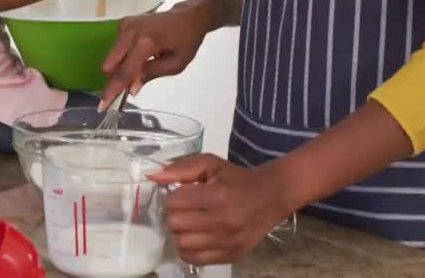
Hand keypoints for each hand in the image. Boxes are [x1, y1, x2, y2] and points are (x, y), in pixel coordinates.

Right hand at [99, 4, 209, 106]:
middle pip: (110, 64)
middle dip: (115, 79)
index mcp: (146, 43)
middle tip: (129, 87)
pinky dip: (123, 57)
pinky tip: (138, 56)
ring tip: (141, 68)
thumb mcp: (175, 64)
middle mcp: (131, 32)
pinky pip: (116, 48)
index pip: (124, 71)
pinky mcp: (123, 23)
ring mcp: (125, 25)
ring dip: (121, 68)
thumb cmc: (186, 40)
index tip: (103, 105)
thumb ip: (150, 75)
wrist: (187, 17)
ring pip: (111, 58)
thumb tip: (131, 88)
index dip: (113, 90)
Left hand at [150, 154, 290, 265]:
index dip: (173, 197)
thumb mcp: (211, 165)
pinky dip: (190, 249)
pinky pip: (195, 259)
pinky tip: (196, 237)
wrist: (272, 196)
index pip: (174, 202)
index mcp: (217, 196)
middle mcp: (223, 221)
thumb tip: (153, 176)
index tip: (181, 194)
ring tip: (190, 223)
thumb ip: (181, 168)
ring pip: (182, 244)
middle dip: (175, 215)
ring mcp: (228, 242)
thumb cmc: (238, 179)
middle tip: (184, 209)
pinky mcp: (232, 255)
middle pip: (176, 224)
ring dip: (181, 233)